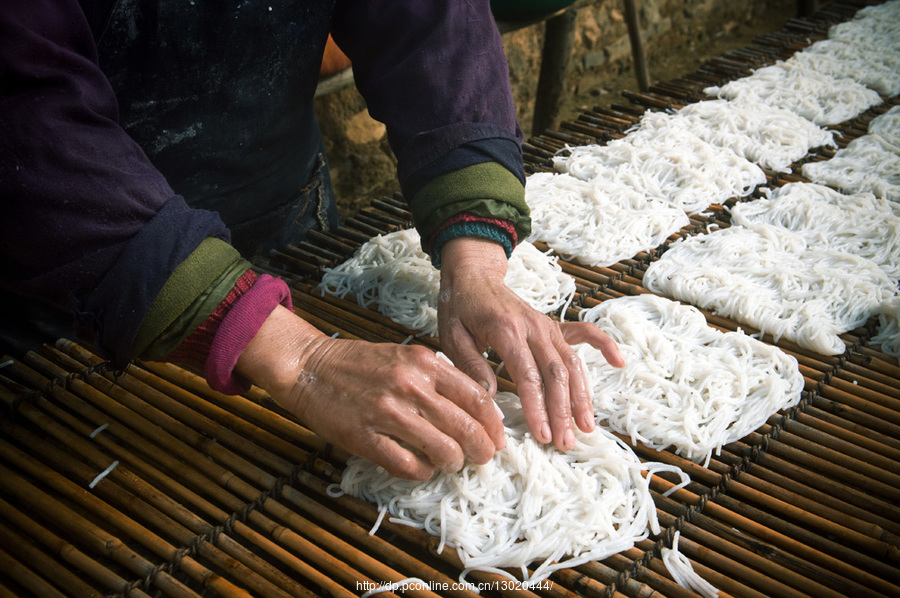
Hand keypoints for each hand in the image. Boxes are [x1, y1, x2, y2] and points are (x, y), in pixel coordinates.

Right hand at [235, 305, 504, 479]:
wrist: (308, 366)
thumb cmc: (358, 363)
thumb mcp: (405, 356)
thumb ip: (438, 377)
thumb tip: (475, 407)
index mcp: (425, 363)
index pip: (478, 399)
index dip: (494, 425)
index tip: (496, 438)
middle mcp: (411, 385)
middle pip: (466, 428)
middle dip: (481, 450)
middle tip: (482, 458)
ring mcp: (388, 412)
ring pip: (443, 451)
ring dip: (453, 463)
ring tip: (449, 463)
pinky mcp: (366, 437)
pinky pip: (409, 466)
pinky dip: (423, 472)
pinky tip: (421, 467)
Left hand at [438, 237, 624, 450]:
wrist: (473, 275)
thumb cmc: (459, 307)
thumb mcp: (451, 336)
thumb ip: (470, 366)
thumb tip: (490, 398)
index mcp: (506, 330)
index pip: (528, 376)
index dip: (538, 408)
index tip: (543, 435)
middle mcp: (532, 327)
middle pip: (556, 374)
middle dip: (563, 411)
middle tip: (565, 443)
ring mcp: (546, 326)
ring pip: (571, 362)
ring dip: (581, 396)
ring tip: (586, 427)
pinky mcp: (552, 326)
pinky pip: (583, 334)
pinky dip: (603, 345)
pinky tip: (618, 361)